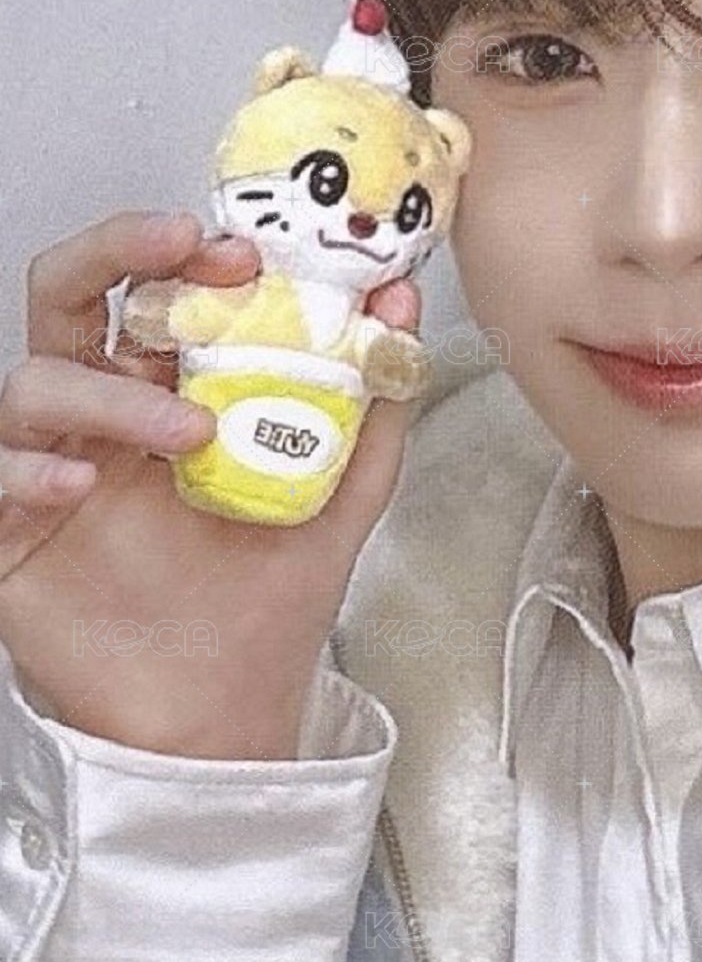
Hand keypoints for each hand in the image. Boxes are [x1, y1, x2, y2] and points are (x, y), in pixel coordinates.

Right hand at [0, 211, 420, 758]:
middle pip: (68, 294)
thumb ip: (373, 399)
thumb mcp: (343, 494)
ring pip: (31, 383)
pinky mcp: (9, 538)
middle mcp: (99, 414)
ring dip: (108, 392)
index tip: (245, 252)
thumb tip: (401, 303)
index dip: (185, 251)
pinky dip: (26, 469)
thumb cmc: (266, 602)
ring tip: (187, 431)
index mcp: (165, 388)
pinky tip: (78, 486)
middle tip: (182, 248)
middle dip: (116, 250)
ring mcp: (48, 469)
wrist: (224, 713)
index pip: (153, 286)